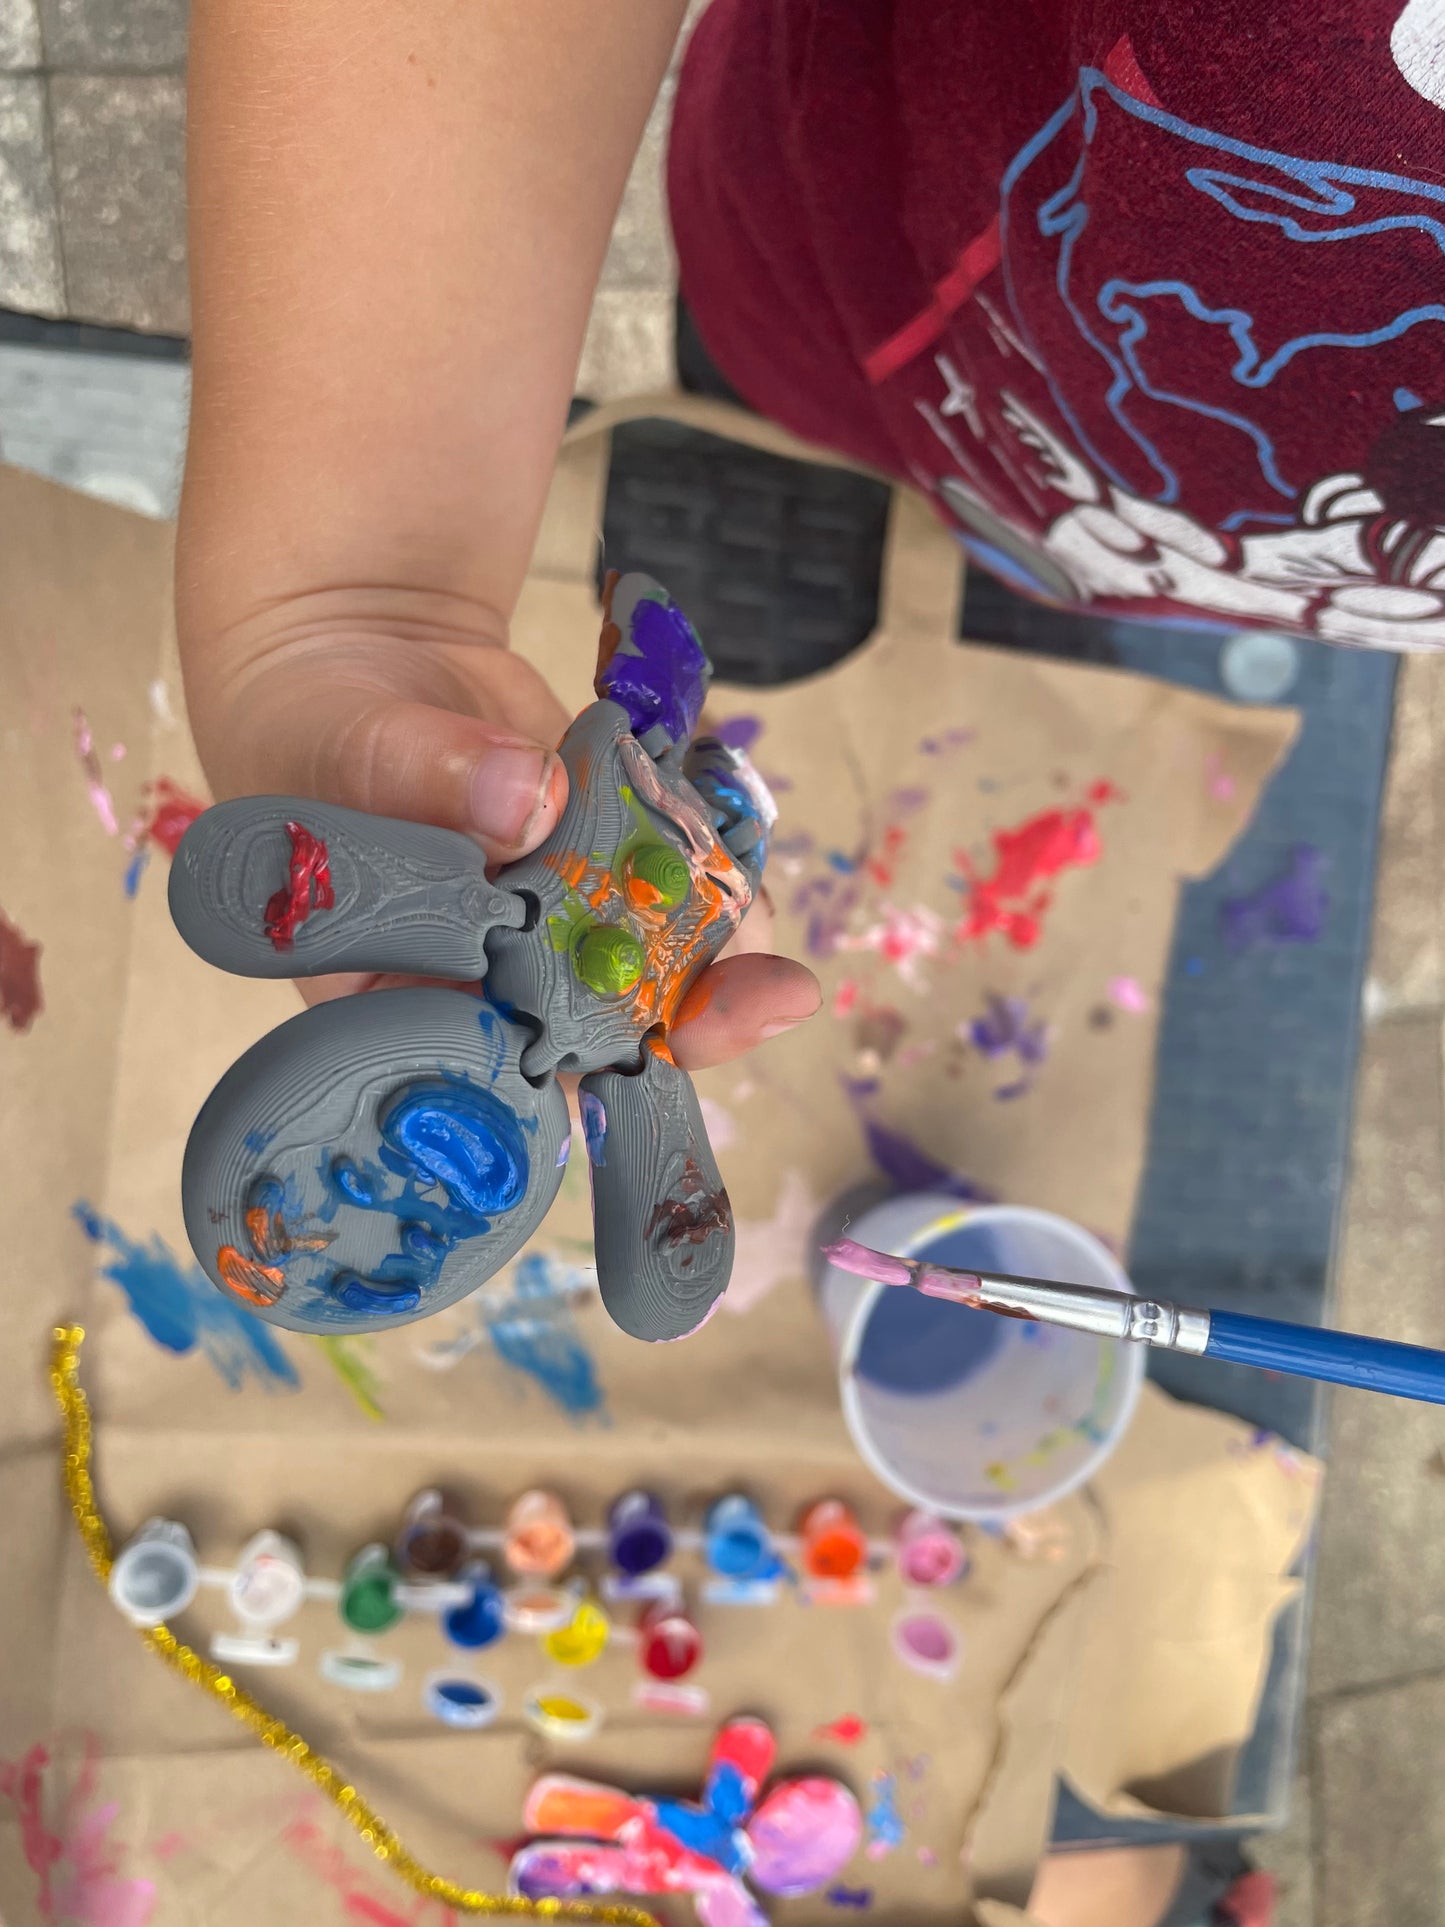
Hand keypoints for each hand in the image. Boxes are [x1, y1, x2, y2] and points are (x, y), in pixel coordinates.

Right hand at [180, 588, 820, 1066]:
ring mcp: (551, 927)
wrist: (360, 649)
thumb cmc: (310, 724)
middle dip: (683, 1027)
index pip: (481, 1065)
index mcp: (395, 997)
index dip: (564, 1070)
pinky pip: (664, 891)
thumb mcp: (346, 741)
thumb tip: (529, 796)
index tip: (635, 1058)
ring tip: (767, 936)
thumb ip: (424, 770)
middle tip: (763, 1003)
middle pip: (590, 1036)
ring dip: (715, 957)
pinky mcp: (598, 867)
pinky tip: (736, 862)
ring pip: (644, 970)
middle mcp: (484, 982)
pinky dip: (706, 879)